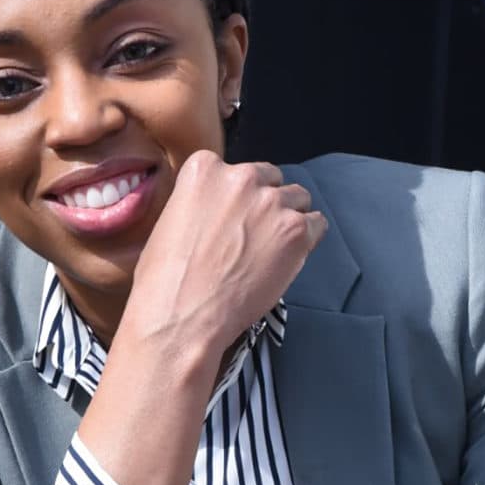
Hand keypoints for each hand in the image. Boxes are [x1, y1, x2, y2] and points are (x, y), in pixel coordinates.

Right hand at [123, 149, 327, 358]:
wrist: (182, 316)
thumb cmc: (167, 278)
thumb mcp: (172, 218)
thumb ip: (203, 201)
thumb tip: (223, 209)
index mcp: (205, 168)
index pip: (237, 171)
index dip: (238, 198)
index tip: (233, 217)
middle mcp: (241, 177)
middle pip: (271, 179)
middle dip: (265, 204)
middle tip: (253, 236)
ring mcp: (272, 202)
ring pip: (297, 198)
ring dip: (287, 219)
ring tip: (270, 250)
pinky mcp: (296, 230)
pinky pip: (317, 223)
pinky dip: (308, 239)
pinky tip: (287, 258)